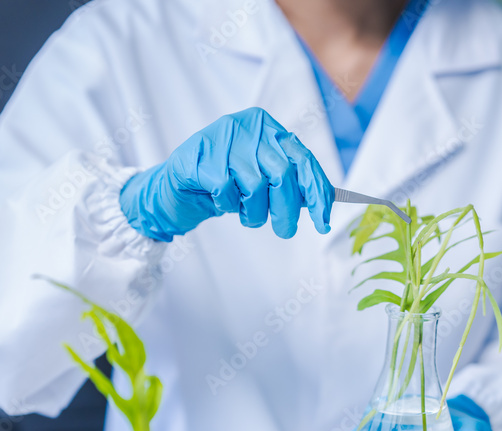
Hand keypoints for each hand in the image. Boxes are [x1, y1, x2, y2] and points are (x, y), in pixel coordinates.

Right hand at [119, 107, 333, 240]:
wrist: (178, 185)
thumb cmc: (226, 182)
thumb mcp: (261, 177)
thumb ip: (288, 182)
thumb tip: (322, 202)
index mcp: (267, 127)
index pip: (303, 159)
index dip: (317, 192)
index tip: (323, 221)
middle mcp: (248, 127)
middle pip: (283, 175)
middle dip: (287, 211)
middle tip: (285, 231)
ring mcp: (223, 139)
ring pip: (256, 187)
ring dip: (254, 212)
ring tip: (245, 214)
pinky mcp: (202, 156)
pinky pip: (228, 192)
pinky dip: (228, 205)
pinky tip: (220, 200)